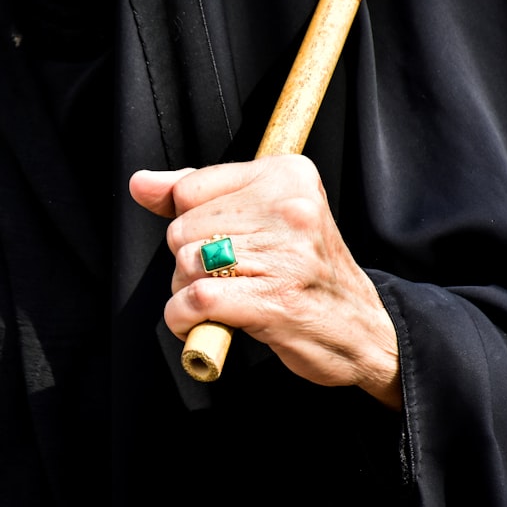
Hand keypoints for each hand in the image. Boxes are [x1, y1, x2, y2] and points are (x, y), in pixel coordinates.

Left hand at [129, 156, 401, 409]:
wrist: (365, 331)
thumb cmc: (306, 273)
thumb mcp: (262, 218)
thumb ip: (199, 195)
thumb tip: (141, 183)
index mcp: (287, 174)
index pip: (190, 187)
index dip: (189, 223)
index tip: (216, 242)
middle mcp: (290, 207)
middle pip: (183, 228)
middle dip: (187, 260)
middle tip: (223, 278)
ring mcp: (284, 254)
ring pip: (187, 262)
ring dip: (186, 291)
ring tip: (220, 299)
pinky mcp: (275, 300)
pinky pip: (196, 299)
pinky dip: (183, 317)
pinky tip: (198, 323)